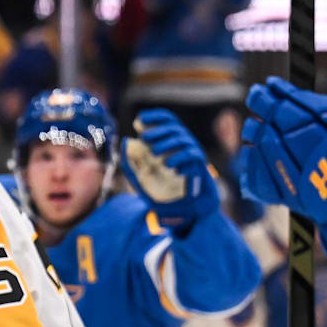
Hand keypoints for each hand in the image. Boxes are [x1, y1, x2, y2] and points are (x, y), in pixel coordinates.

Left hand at [122, 109, 220, 229]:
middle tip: (145, 139)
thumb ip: (130, 162)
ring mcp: (193, 154)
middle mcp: (184, 144)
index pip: (167, 120)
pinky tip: (171, 168)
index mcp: (170, 142)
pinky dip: (180, 159)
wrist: (185, 209)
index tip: (139, 120)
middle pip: (174, 128)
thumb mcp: (140, 178)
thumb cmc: (164, 192)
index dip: (155, 116)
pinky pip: (193, 156)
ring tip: (154, 154)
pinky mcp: (200, 166)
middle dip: (158, 131)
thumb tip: (126, 141)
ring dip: (167, 144)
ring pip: (183, 139)